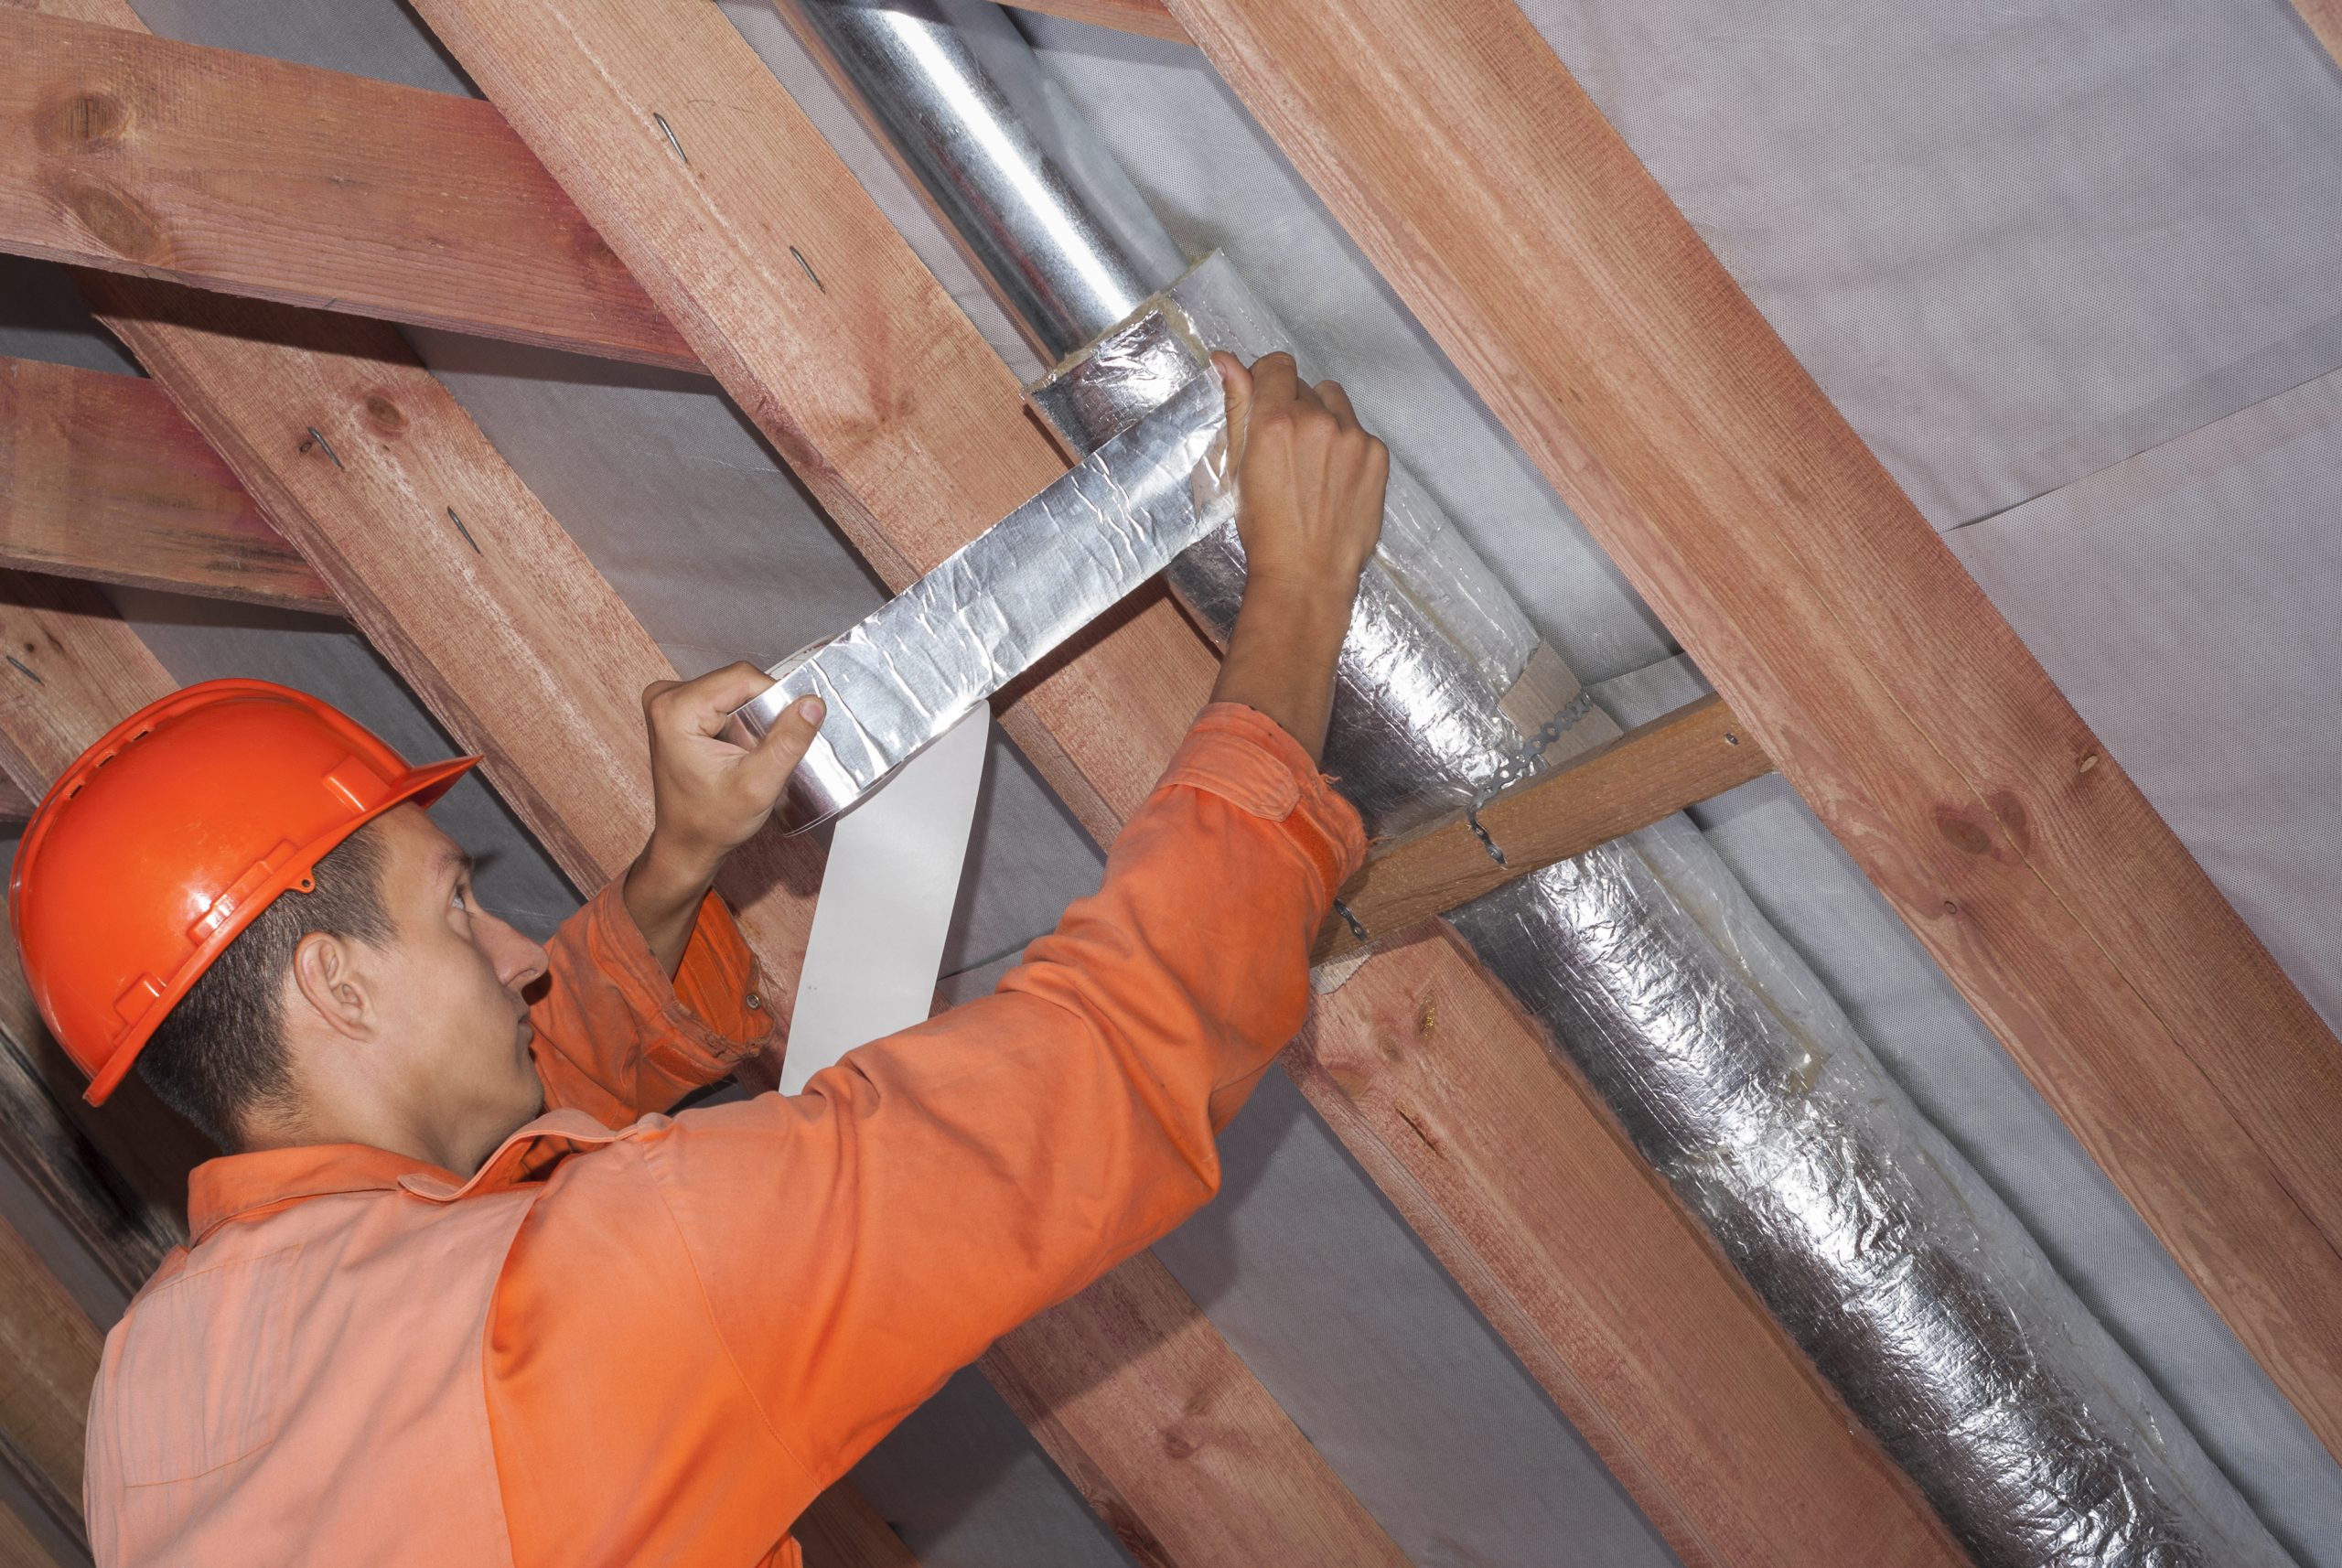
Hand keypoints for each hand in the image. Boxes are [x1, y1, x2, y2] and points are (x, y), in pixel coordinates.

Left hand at [624, 664, 824, 971]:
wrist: (686, 843)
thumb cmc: (710, 822)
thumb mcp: (758, 785)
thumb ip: (787, 742)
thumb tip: (812, 703)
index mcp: (675, 709)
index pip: (744, 678)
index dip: (774, 701)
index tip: (778, 737)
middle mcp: (664, 697)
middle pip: (738, 681)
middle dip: (760, 713)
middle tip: (759, 752)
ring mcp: (667, 701)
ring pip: (734, 688)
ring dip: (750, 717)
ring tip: (747, 753)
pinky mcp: (676, 709)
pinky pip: (723, 697)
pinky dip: (739, 719)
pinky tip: (736, 748)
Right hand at [1207, 350, 1388, 762]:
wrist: (1306, 576)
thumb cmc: (1264, 530)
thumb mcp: (1238, 468)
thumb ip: (1236, 407)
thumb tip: (1225, 360)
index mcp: (1274, 421)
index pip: (1276, 365)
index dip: (1268, 381)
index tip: (1266, 404)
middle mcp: (1316, 420)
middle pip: (1304, 386)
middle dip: (1293, 408)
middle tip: (1287, 450)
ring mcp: (1353, 437)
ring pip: (1335, 403)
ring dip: (1323, 420)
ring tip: (1314, 463)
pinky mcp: (1377, 455)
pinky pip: (1359, 432)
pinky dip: (1347, 447)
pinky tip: (1335, 480)